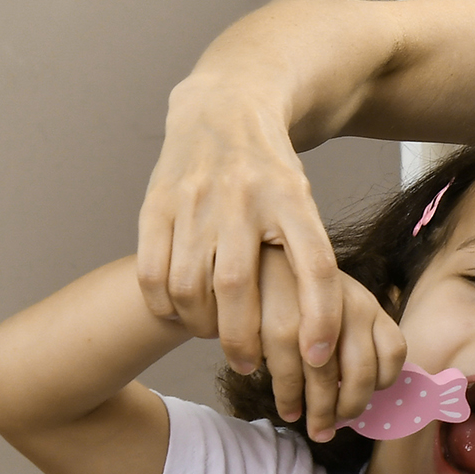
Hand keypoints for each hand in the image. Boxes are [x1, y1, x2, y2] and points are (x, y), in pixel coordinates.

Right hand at [137, 77, 344, 375]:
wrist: (223, 109)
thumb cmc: (271, 174)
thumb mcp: (304, 204)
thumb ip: (308, 258)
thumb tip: (322, 334)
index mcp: (292, 198)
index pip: (316, 266)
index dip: (321, 317)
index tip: (318, 357)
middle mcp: (242, 198)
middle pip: (240, 286)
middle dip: (244, 339)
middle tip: (251, 365)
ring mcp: (194, 199)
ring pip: (190, 285)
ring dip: (202, 326)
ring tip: (217, 337)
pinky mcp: (155, 203)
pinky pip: (152, 272)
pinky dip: (164, 305)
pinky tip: (180, 314)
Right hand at [255, 248, 405, 440]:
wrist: (253, 261)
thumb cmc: (300, 293)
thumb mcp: (337, 305)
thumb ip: (355, 338)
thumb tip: (364, 390)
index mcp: (369, 304)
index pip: (394, 352)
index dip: (383, 382)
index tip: (367, 397)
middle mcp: (351, 307)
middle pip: (362, 373)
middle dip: (350, 408)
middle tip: (338, 424)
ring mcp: (316, 317)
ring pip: (326, 380)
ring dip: (320, 412)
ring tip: (316, 428)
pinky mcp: (279, 327)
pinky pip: (290, 376)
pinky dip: (289, 400)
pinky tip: (289, 410)